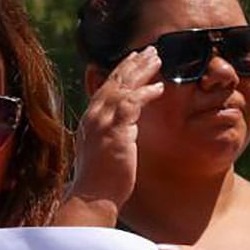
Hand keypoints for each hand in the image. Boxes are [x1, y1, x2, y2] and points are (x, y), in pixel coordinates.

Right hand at [71, 47, 164, 209]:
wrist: (92, 199)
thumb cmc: (101, 183)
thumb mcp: (104, 152)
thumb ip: (113, 135)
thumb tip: (126, 130)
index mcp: (90, 120)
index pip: (105, 88)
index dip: (121, 72)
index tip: (135, 62)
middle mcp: (93, 116)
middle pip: (113, 81)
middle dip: (132, 63)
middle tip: (149, 50)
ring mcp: (102, 122)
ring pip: (123, 86)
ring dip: (141, 70)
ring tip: (157, 58)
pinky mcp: (115, 130)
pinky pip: (132, 103)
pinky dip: (146, 93)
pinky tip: (159, 87)